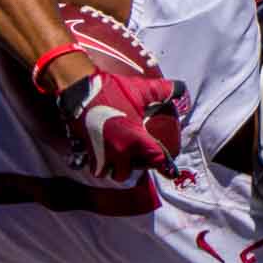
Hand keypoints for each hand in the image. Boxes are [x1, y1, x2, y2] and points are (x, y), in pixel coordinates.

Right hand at [54, 70, 181, 181]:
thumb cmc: (111, 90)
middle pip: (131, 171)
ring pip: (113, 173)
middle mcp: (120, 151)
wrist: (80, 89)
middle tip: (140, 157)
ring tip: (123, 158)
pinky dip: (103, 165)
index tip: (171, 172)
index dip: (166, 166)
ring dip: (118, 168)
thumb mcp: (141, 89)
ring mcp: (102, 153)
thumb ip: (164, 91)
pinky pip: (98, 167)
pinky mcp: (88, 151)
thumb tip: (181, 90)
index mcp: (136, 139)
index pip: (157, 160)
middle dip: (137, 167)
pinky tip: (107, 154)